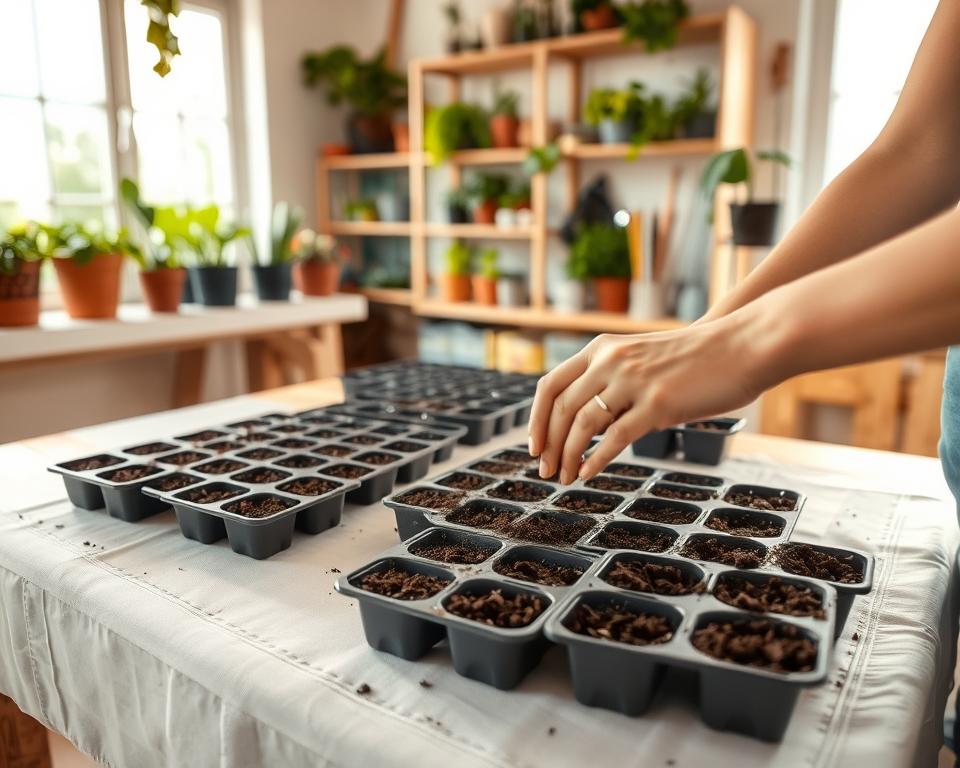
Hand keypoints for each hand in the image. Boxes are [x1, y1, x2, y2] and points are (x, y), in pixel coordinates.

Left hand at [527, 314, 770, 483]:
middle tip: (544, 470)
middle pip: (561, 409)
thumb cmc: (694, 357)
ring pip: (582, 425)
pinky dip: (595, 460)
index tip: (533, 445)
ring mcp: (633, 382)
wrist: (740, 346)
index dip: (536, 419)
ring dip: (567, 456)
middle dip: (548, 444)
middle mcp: (610, 361)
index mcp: (601, 348)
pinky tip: (587, 474)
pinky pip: (614, 438)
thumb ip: (612, 379)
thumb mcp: (641, 357)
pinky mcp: (657, 405)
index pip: (550, 385)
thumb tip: (584, 417)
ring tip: (563, 478)